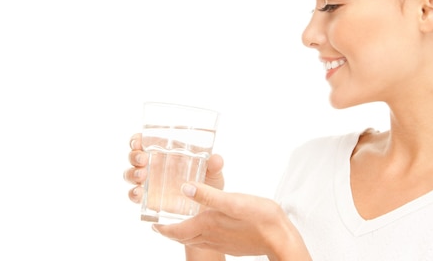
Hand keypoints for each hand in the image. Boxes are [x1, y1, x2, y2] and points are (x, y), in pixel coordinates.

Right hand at [123, 134, 225, 203]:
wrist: (208, 209)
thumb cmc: (208, 183)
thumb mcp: (213, 173)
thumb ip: (214, 165)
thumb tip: (216, 159)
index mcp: (165, 152)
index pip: (144, 141)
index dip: (136, 140)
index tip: (138, 141)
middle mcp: (153, 165)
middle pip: (134, 156)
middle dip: (134, 156)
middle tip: (143, 159)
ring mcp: (149, 182)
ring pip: (130, 174)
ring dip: (132, 173)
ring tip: (142, 176)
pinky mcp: (149, 199)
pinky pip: (134, 195)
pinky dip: (133, 194)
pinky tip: (139, 193)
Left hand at [153, 183, 311, 260]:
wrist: (280, 238)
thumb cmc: (259, 217)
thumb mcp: (233, 201)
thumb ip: (208, 195)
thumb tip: (184, 188)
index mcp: (208, 225)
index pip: (177, 231)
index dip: (163, 229)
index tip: (152, 225)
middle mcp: (211, 237)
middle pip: (184, 238)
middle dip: (171, 232)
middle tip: (162, 226)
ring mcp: (222, 243)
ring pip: (196, 242)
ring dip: (184, 235)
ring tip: (180, 226)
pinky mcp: (232, 245)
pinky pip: (209, 243)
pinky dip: (199, 236)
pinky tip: (207, 228)